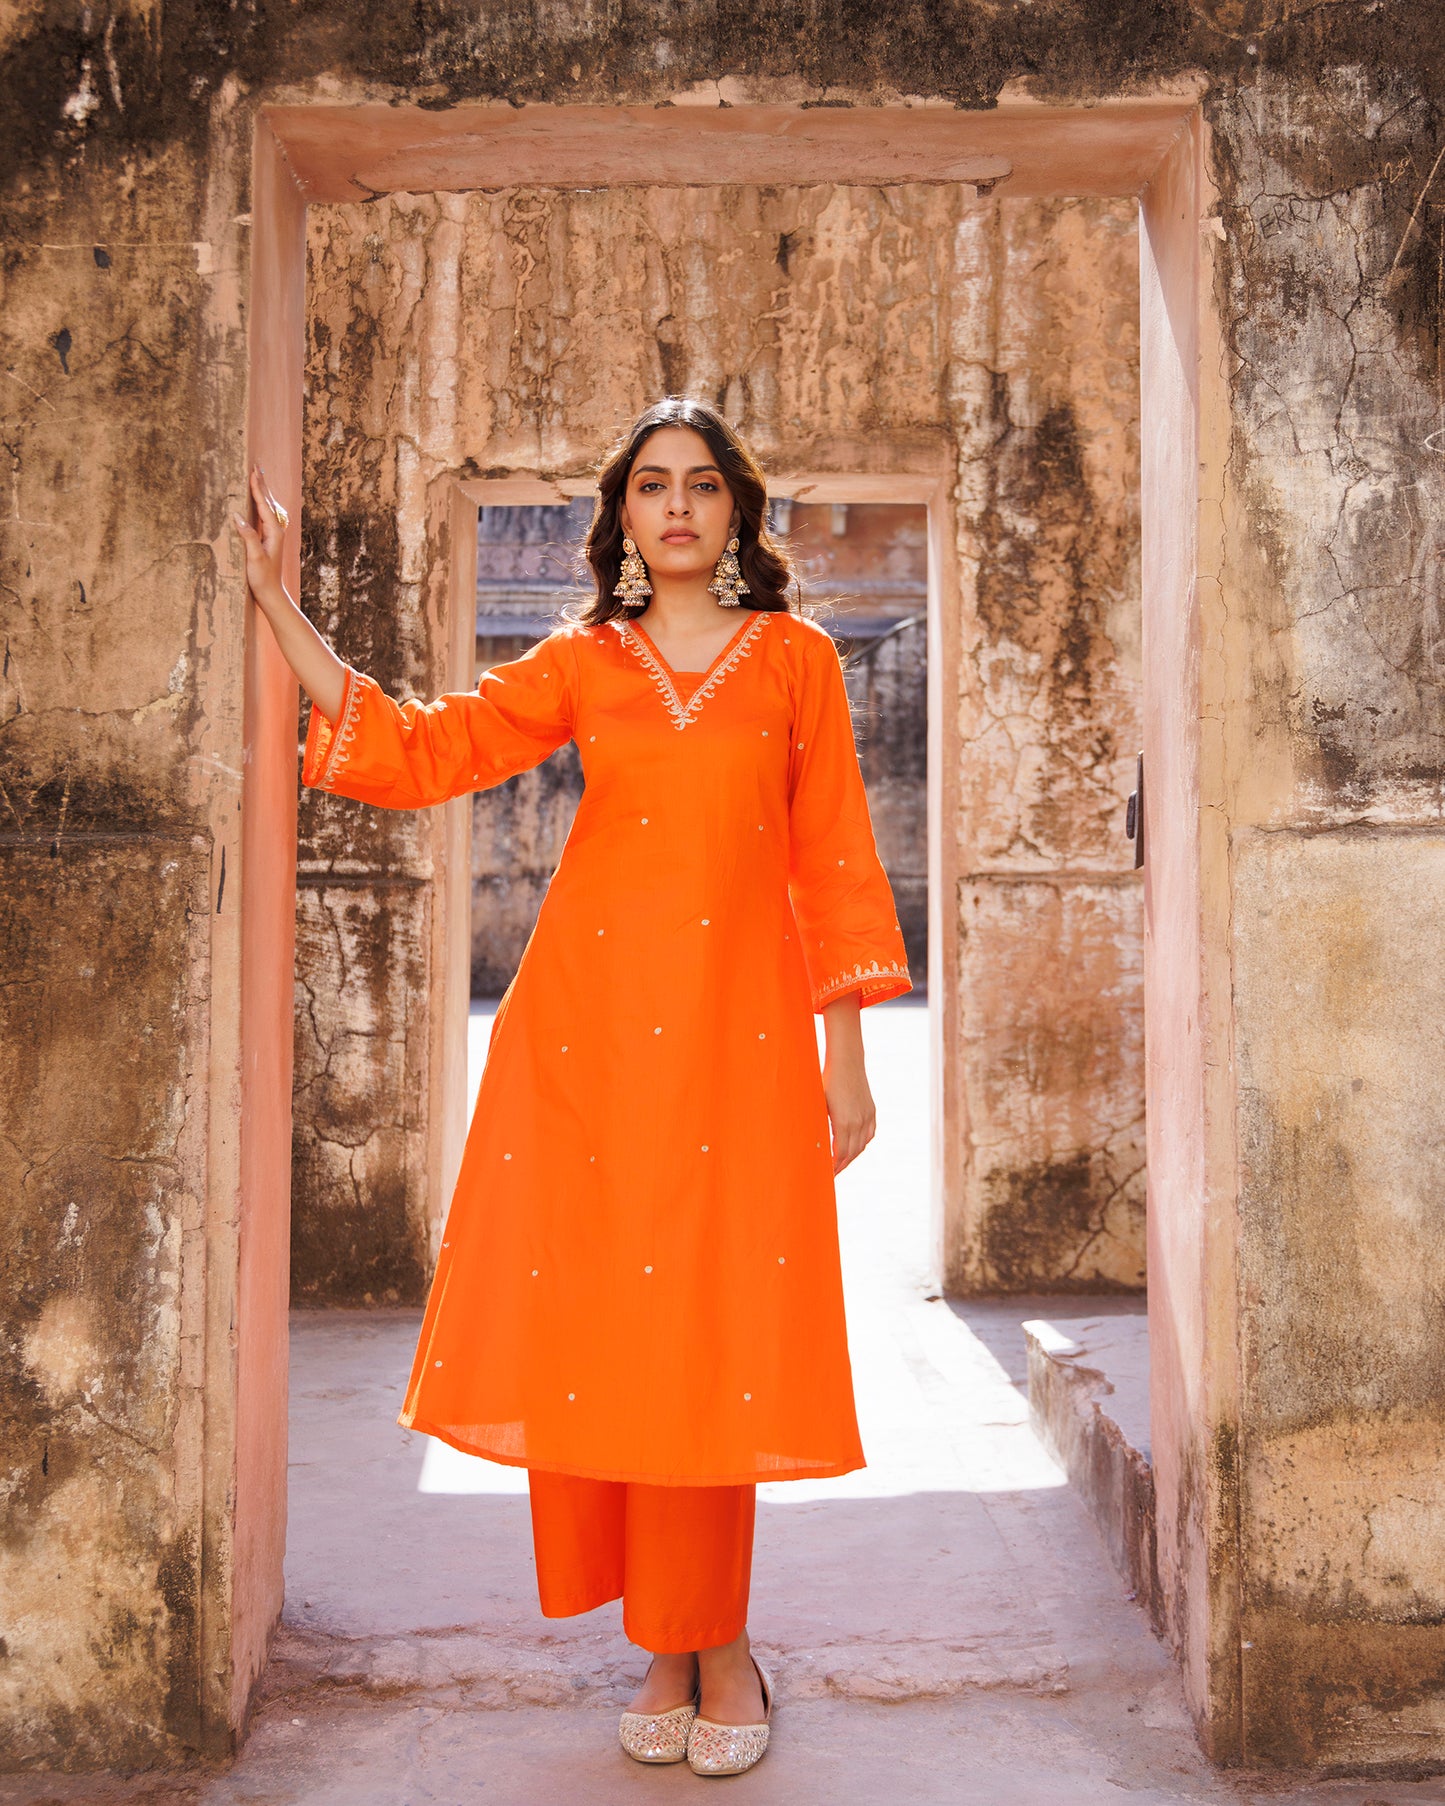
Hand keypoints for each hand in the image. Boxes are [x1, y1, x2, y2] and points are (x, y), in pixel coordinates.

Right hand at [231, 465, 288, 607]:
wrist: (271, 593)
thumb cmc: (262, 578)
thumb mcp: (254, 558)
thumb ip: (248, 536)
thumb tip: (238, 516)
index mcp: (274, 532)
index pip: (264, 505)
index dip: (257, 487)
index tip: (253, 471)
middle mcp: (276, 530)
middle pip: (268, 501)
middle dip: (261, 483)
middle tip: (256, 466)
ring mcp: (272, 534)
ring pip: (267, 507)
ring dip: (261, 491)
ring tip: (256, 476)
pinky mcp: (267, 538)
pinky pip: (263, 515)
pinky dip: (259, 503)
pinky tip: (256, 500)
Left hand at [823, 1050, 875, 1173]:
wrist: (846, 1061)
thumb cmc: (826, 1080)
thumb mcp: (818, 1104)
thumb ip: (819, 1125)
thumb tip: (814, 1144)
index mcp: (843, 1123)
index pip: (840, 1154)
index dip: (834, 1167)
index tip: (827, 1174)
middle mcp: (858, 1122)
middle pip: (852, 1154)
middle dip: (842, 1165)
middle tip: (832, 1173)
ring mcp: (867, 1117)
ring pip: (862, 1146)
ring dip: (852, 1156)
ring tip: (841, 1162)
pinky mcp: (871, 1111)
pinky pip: (869, 1134)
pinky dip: (862, 1144)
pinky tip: (855, 1147)